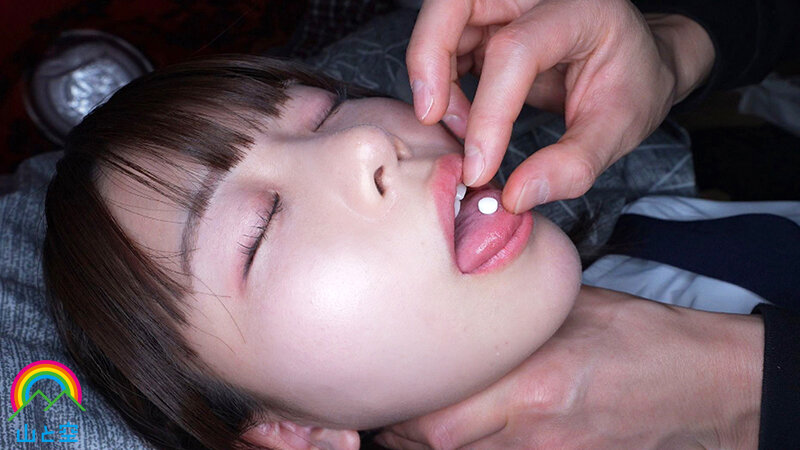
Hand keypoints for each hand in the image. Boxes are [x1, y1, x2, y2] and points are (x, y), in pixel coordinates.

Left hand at [375, 287, 761, 448]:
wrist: (702, 384)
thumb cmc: (639, 337)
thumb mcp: (570, 308)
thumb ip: (509, 312)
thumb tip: (458, 293)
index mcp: (532, 385)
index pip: (438, 415)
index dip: (398, 410)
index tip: (383, 388)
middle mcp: (534, 431)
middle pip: (437, 447)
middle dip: (401, 433)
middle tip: (386, 407)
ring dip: (427, 446)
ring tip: (411, 422)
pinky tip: (460, 435)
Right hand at [406, 0, 713, 212]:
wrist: (635, 64)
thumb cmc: (631, 87)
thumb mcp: (618, 129)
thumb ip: (573, 165)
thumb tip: (514, 196)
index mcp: (578, 9)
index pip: (515, 50)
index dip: (489, 111)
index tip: (479, 167)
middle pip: (456, 3)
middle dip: (430, 59)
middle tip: (431, 117)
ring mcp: (508, 1)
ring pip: (442, 20)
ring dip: (434, 76)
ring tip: (460, 127)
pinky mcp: (489, 19)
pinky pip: (446, 42)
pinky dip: (441, 81)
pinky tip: (463, 118)